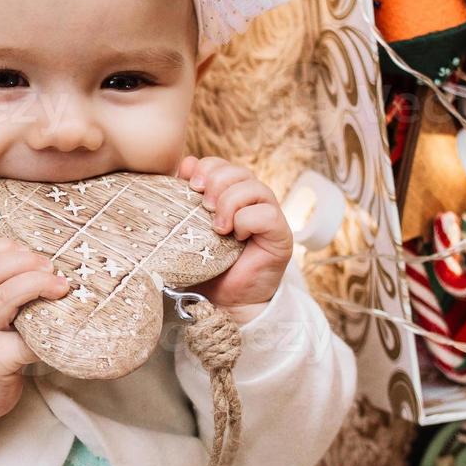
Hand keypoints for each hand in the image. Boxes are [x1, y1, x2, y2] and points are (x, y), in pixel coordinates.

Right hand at [0, 238, 69, 456]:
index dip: (2, 247)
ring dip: (32, 285)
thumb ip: (3, 290)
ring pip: (1, 299)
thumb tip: (52, 266)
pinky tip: (61, 329)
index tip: (29, 247)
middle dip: (22, 262)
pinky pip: (22, 343)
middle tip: (50, 265)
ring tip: (58, 286)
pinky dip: (44, 334)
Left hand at [177, 156, 292, 322]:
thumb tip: (185, 163)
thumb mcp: (189, 230)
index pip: (221, 164)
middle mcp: (251, 201)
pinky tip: (237, 238)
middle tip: (203, 206)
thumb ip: (185, 199)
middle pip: (238, 170)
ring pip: (254, 187)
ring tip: (218, 227)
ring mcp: (268, 216)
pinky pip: (267, 213)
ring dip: (230, 203)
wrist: (225, 302)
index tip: (189, 185)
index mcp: (229, 195)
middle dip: (216, 182)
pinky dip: (247, 221)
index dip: (206, 167)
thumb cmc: (206, 267)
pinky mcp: (280, 234)